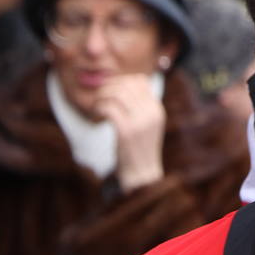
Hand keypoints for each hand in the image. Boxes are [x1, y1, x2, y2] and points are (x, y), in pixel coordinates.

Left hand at [95, 74, 166, 191]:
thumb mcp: (146, 124)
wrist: (142, 174)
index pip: (140, 81)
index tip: (110, 89)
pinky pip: (109, 109)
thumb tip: (124, 86)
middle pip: (126, 85)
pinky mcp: (126, 132)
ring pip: (116, 94)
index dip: (122, 81)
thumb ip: (140, 107)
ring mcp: (140, 121)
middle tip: (98, 96)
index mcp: (157, 109)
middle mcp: (151, 112)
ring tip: (97, 105)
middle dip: (108, 87)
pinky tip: (97, 115)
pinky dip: (99, 108)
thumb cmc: (138, 149)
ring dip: (102, 97)